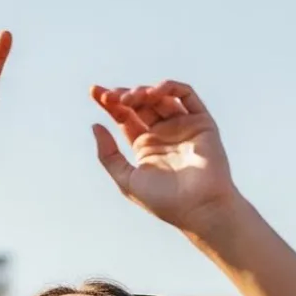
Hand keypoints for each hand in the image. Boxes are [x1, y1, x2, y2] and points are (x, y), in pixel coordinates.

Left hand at [91, 81, 240, 233]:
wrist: (198, 208)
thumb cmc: (163, 201)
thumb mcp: (126, 179)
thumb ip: (109, 155)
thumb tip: (95, 126)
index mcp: (144, 147)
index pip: (125, 117)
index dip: (109, 103)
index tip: (94, 92)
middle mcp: (163, 134)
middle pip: (139, 104)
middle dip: (123, 96)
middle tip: (110, 97)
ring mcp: (182, 126)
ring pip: (160, 97)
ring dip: (142, 92)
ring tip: (130, 99)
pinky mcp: (201, 122)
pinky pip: (186, 96)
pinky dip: (170, 87)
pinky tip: (153, 92)